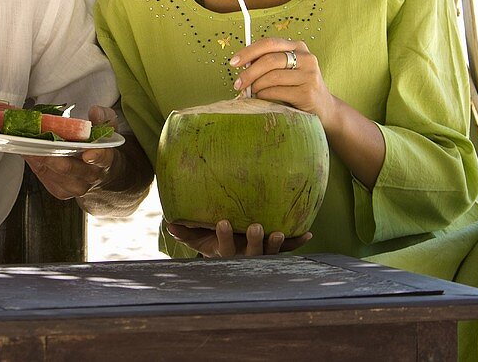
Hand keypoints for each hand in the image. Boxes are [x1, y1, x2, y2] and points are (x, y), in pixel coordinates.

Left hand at [25, 106, 116, 199]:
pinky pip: (42, 175)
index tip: (86, 153)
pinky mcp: (59, 191)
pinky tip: (27, 148)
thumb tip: (94, 111)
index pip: (101, 158)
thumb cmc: (101, 147)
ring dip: (35, 154)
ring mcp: (74, 187)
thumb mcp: (107, 128)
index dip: (94, 156)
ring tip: (25, 139)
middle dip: (48, 150)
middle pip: (66, 167)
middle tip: (34, 136)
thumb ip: (103, 117)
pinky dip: (33, 160)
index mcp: (105, 160)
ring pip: (50, 171)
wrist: (100, 173)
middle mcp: (89, 177)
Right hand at [166, 219, 312, 257]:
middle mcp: (246, 257)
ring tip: (278, 232)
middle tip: (256, 227)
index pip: (225, 247)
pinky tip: (308, 233)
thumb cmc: (213, 243)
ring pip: (270, 253)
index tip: (223, 221)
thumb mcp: (199, 241)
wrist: (233, 255)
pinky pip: (289, 250)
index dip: (225, 236)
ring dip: (275, 244)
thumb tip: (169, 224)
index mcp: (227, 254)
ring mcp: (262, 255)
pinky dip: (298, 242)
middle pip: (252, 253)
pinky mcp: (276, 251)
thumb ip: (186, 234)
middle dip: (255, 241)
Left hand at [231, 38, 336, 126]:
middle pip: (269, 60)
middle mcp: (306, 58)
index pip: (269, 43)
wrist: (323, 108)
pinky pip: (277, 91)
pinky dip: (264, 95)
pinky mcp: (308, 92)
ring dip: (256, 86)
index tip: (233, 62)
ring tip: (251, 92)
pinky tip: (262, 98)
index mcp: (298, 47)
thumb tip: (241, 64)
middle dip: (249, 72)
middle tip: (238, 84)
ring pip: (272, 77)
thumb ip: (267, 63)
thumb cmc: (296, 87)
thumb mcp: (285, 70)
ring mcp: (309, 75)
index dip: (248, 52)